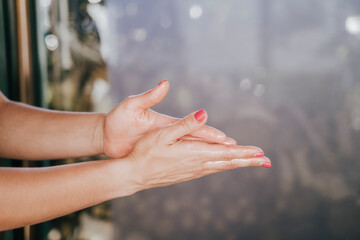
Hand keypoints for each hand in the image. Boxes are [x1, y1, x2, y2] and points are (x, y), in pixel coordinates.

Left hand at [102, 80, 235, 157]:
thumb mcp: (132, 106)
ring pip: (194, 150)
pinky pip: (183, 158)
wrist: (106, 133)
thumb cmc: (117, 119)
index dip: (210, 133)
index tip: (227, 139)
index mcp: (166, 122)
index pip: (193, 128)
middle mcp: (170, 132)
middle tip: (240, 149)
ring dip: (211, 154)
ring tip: (229, 158)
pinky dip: (197, 161)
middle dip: (219, 145)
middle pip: (199, 139)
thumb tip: (166, 82)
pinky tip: (204, 165)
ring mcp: (166, 142)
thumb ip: (149, 96)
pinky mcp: (161, 151)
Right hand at [125, 109, 270, 190]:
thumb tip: (203, 113)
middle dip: (249, 161)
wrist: (134, 174)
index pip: (226, 153)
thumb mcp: (163, 134)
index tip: (261, 153)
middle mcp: (197, 164)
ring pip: (222, 167)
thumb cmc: (145, 152)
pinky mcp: (187, 174)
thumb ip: (185, 125)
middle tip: (267, 161)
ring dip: (239, 164)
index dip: (245, 152)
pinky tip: (225, 165)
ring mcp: (193, 171)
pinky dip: (224, 166)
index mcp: (194, 153)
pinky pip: (212, 170)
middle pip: (228, 162)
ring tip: (252, 162)